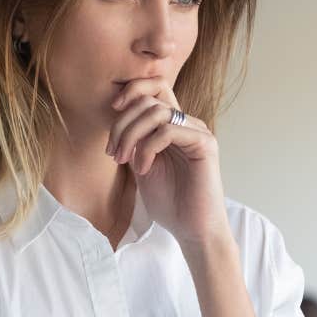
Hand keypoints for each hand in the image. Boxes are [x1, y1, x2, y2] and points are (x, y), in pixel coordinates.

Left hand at [106, 75, 229, 246]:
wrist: (192, 229)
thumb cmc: (169, 202)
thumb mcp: (140, 165)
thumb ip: (133, 141)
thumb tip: (116, 117)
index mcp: (173, 125)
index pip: (155, 87)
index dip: (132, 90)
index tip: (112, 110)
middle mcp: (187, 123)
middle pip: (149, 99)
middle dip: (122, 124)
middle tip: (113, 153)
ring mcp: (198, 132)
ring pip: (156, 112)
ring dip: (131, 135)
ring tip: (124, 161)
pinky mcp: (205, 144)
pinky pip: (168, 131)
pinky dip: (147, 148)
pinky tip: (143, 168)